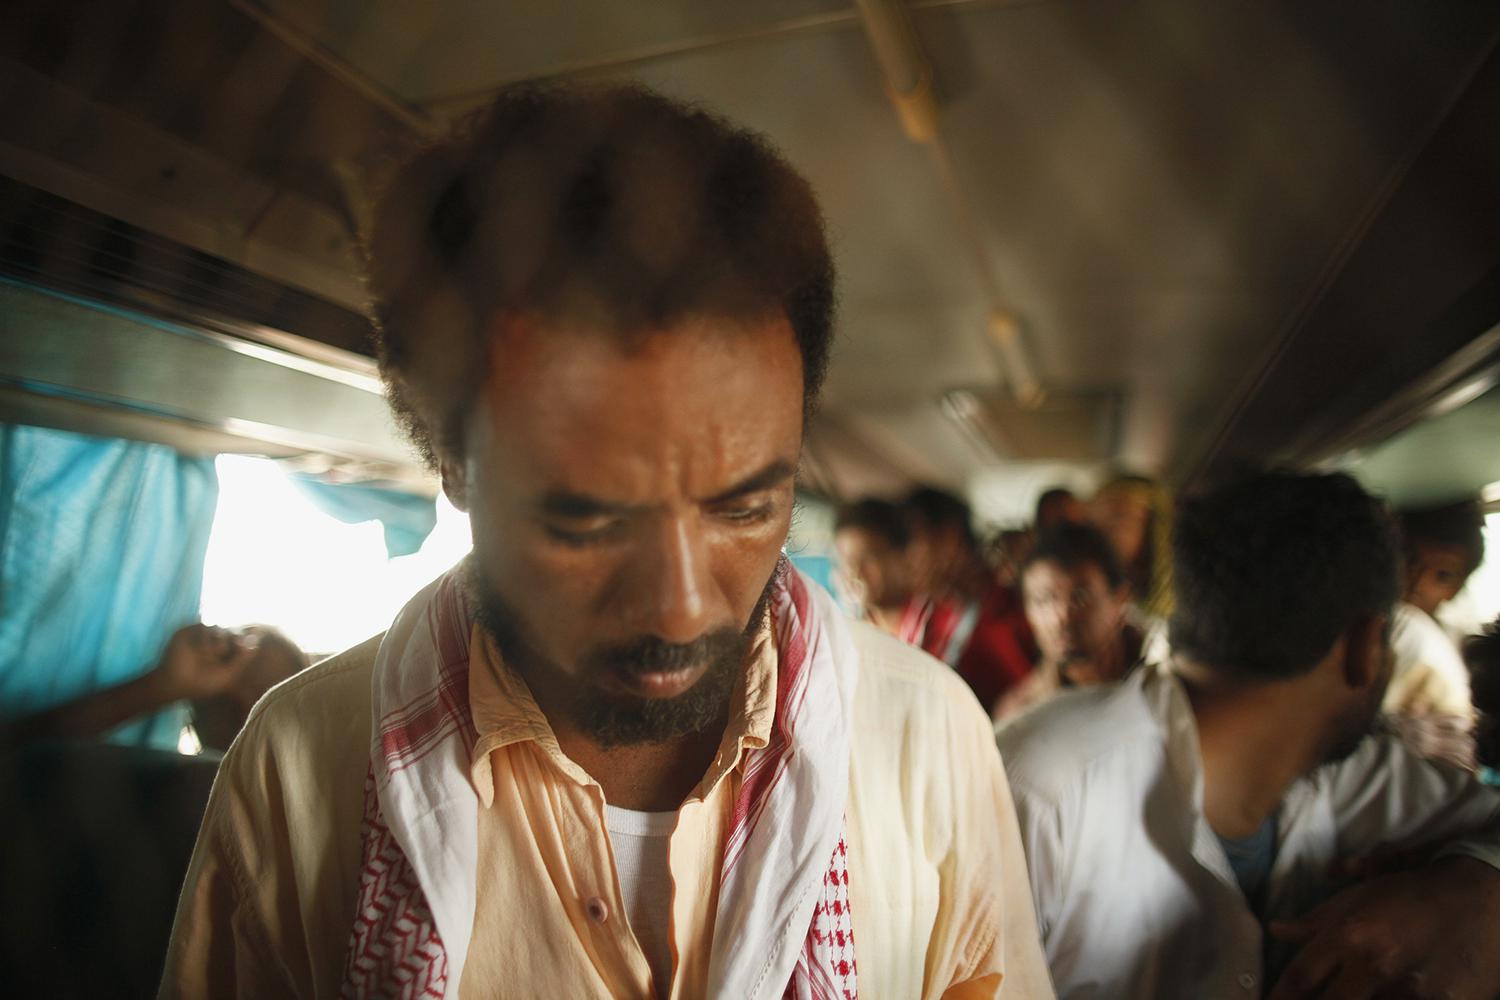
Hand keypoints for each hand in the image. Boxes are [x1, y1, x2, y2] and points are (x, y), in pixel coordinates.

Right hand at [151, 624, 258, 700]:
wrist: (176, 684)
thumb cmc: (202, 684)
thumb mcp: (228, 675)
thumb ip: (242, 659)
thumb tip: (255, 641)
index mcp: (226, 652)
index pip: (240, 640)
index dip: (244, 641)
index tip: (242, 646)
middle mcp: (215, 642)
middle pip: (232, 631)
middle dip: (233, 640)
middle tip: (229, 650)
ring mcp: (201, 636)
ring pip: (219, 628)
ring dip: (219, 641)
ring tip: (213, 655)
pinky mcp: (188, 632)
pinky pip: (203, 627)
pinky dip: (206, 639)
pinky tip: (202, 651)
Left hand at [1267, 857, 1499, 999]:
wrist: (1482, 902)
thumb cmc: (1413, 896)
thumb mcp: (1359, 898)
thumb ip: (1315, 921)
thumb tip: (1277, 929)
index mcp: (1351, 936)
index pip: (1300, 978)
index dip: (1279, 997)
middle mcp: (1377, 967)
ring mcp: (1411, 993)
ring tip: (1358, 990)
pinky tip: (1389, 993)